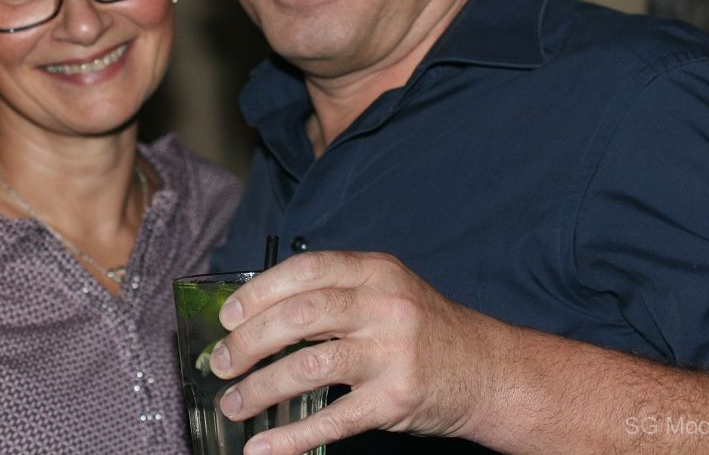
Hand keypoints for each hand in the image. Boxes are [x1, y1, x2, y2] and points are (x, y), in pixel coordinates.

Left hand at [208, 251, 500, 454]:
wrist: (487, 371)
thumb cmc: (424, 331)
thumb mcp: (387, 292)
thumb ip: (335, 292)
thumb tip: (258, 313)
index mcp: (376, 271)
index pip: (306, 270)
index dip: (259, 292)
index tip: (227, 317)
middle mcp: (384, 306)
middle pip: (300, 317)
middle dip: (248, 342)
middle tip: (220, 362)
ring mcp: (392, 353)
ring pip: (309, 367)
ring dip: (260, 389)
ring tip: (234, 403)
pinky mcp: (396, 399)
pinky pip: (332, 419)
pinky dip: (290, 437)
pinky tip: (264, 447)